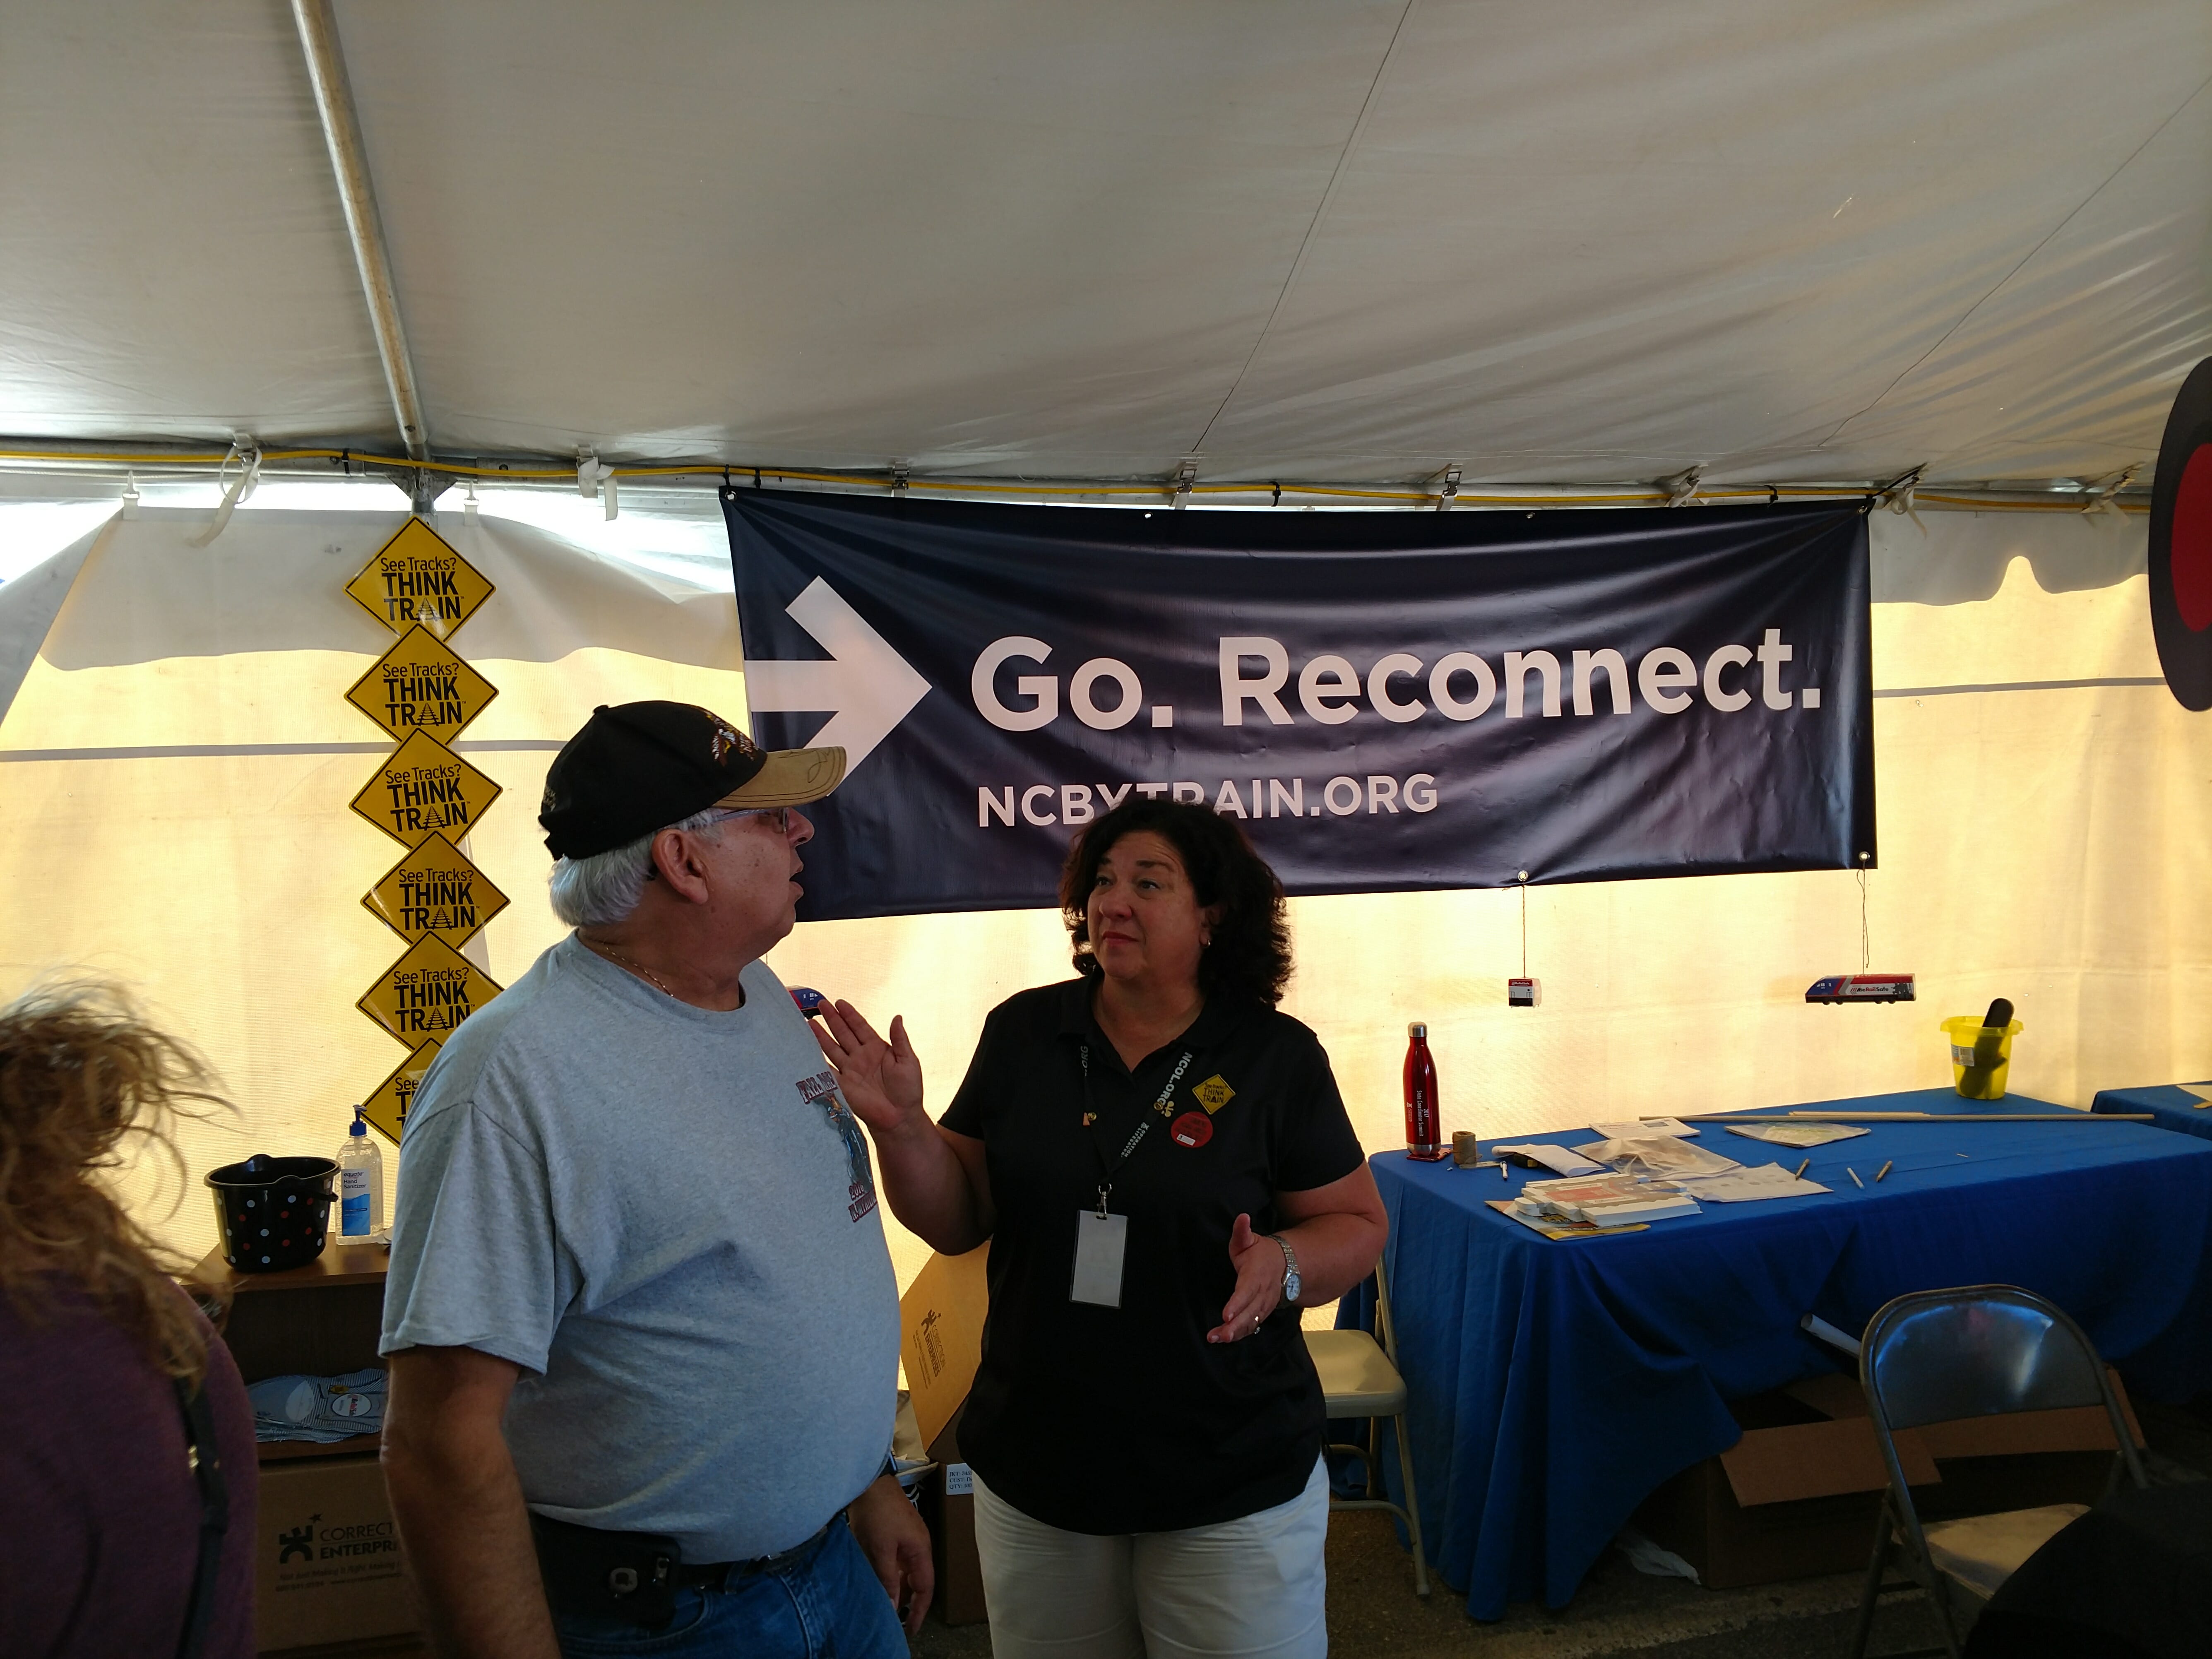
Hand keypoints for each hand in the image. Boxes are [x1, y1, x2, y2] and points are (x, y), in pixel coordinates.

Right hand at [813, 1001, 924, 1134]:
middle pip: (843, 1034)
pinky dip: (817, 1060)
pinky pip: (827, 1069)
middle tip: (821, 1004)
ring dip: (821, 1036)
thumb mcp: (908, 1061)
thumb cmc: (908, 1090)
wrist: (900, 1116)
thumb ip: (900, 1039)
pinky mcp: (843, 1085)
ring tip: (809, 1022)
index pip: (860, 1027)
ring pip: (832, 1048)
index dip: (849, 1015)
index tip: (839, 1002)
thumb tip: (897, 1017)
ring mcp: (850, 1070)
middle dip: (832, 1019)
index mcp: (877, 1048)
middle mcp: (860, 1056)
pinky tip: (808, 1048)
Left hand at [848, 1472, 933, 1632]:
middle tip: (897, 1622)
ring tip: (887, 1606)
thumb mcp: (880, 1550)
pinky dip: (892, 1576)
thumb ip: (888, 1579)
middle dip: (909, 1603)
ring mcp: (909, 1540)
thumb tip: (893, 1606)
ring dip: (899, 1589)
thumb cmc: (878, 1514)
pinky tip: (881, 1583)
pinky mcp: (897, 1535)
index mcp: (920, 1551)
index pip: (926, 1588)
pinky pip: (899, 1562)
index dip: (920, 1610)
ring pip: (907, 1572)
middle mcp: (919, 1547)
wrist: (870, 1483)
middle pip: (918, 1581)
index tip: (911, 1629)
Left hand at [1207, 1212, 1283, 1343]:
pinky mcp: (1263, 1312)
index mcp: (1256, 1275)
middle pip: (1249, 1313)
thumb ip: (1242, 1231)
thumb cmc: (1262, 1252)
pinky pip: (1253, 1325)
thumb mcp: (1250, 1240)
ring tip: (1218, 1339)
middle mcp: (1262, 1293)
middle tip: (1219, 1336)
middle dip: (1235, 1326)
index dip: (1237, 1304)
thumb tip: (1242, 1217)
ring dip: (1236, 1333)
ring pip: (1251, 1322)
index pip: (1246, 1291)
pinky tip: (1227, 1339)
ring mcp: (1264, 1305)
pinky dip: (1241, 1333)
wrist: (1286, 1265)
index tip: (1226, 1315)